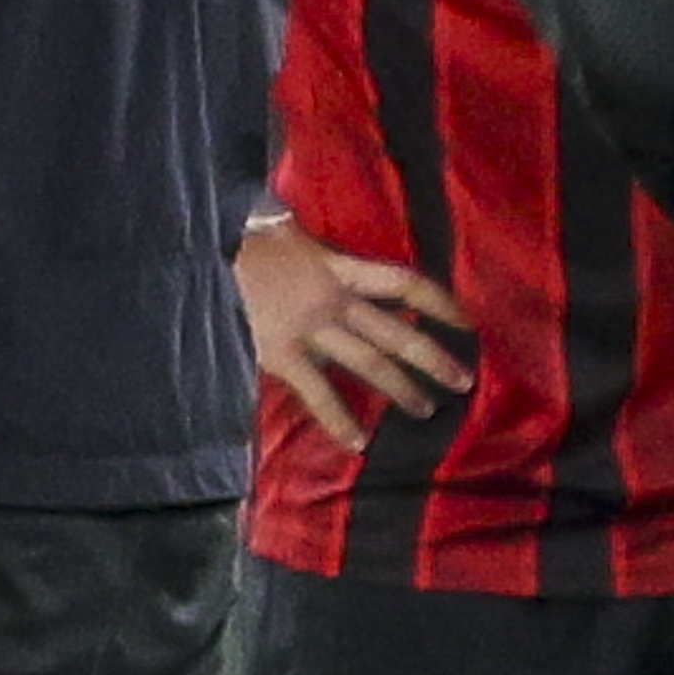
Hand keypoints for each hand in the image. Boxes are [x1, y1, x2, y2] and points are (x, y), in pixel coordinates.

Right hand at [237, 216, 472, 450]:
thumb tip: (325, 241)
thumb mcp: (290, 230)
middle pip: (395, 331)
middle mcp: (333, 299)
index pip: (403, 283)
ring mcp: (309, 329)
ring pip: (367, 362)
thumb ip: (316, 248)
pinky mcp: (282, 353)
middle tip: (463, 379)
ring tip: (427, 410)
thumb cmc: (246, 237)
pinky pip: (318, 392)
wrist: (207, 249)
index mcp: (338, 267)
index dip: (438, 302)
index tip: (467, 322)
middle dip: (432, 357)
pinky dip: (339, 419)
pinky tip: (358, 444)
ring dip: (400, 388)